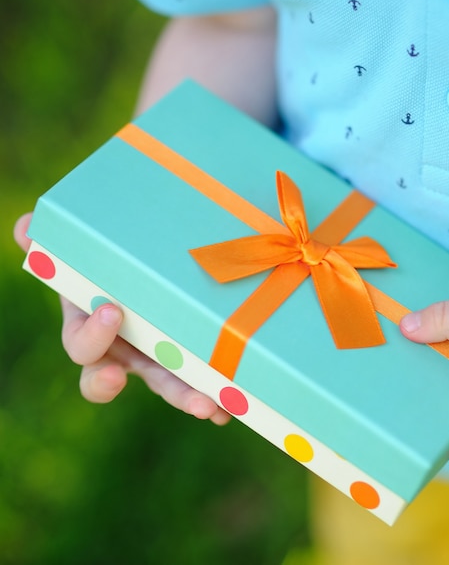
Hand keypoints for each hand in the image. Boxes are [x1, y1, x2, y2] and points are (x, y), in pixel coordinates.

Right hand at [14, 213, 229, 424]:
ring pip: (171, 385)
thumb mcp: (81, 250)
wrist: (135, 259)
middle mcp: (123, 350)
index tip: (112, 311)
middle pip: (145, 382)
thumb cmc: (105, 260)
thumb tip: (25, 226)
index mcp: (93, 327)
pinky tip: (237, 401)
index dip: (93, 338)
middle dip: (167, 390)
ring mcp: (156, 354)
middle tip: (194, 399)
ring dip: (193, 398)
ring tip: (217, 408)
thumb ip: (52, 243)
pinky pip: (198, 377)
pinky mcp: (186, 352)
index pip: (84, 348)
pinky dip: (216, 391)